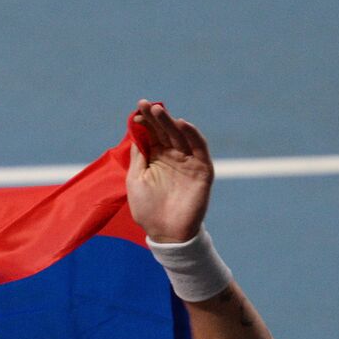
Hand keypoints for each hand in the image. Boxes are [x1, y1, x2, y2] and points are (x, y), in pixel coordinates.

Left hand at [126, 100, 213, 243]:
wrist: (166, 233)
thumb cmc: (147, 209)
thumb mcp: (136, 180)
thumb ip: (138, 157)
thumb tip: (136, 132)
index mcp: (155, 158)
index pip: (151, 134)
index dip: (144, 122)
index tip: (136, 112)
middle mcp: (172, 156)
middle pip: (164, 131)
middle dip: (156, 117)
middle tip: (147, 104)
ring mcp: (187, 161)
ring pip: (180, 136)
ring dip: (171, 122)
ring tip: (158, 110)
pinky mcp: (202, 169)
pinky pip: (199, 148)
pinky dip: (192, 135)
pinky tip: (182, 124)